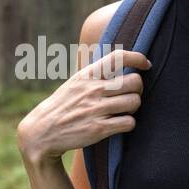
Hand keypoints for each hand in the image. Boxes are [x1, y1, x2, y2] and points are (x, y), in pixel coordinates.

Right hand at [16, 48, 151, 165]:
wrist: (43, 131)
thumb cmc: (63, 105)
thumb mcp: (75, 83)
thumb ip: (96, 74)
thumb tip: (121, 63)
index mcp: (87, 75)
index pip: (118, 57)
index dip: (138, 58)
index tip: (146, 65)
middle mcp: (93, 90)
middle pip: (134, 81)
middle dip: (138, 89)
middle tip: (131, 94)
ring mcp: (96, 109)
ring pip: (134, 102)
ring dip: (134, 107)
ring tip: (124, 110)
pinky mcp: (98, 129)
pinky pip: (129, 123)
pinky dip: (128, 124)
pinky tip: (119, 123)